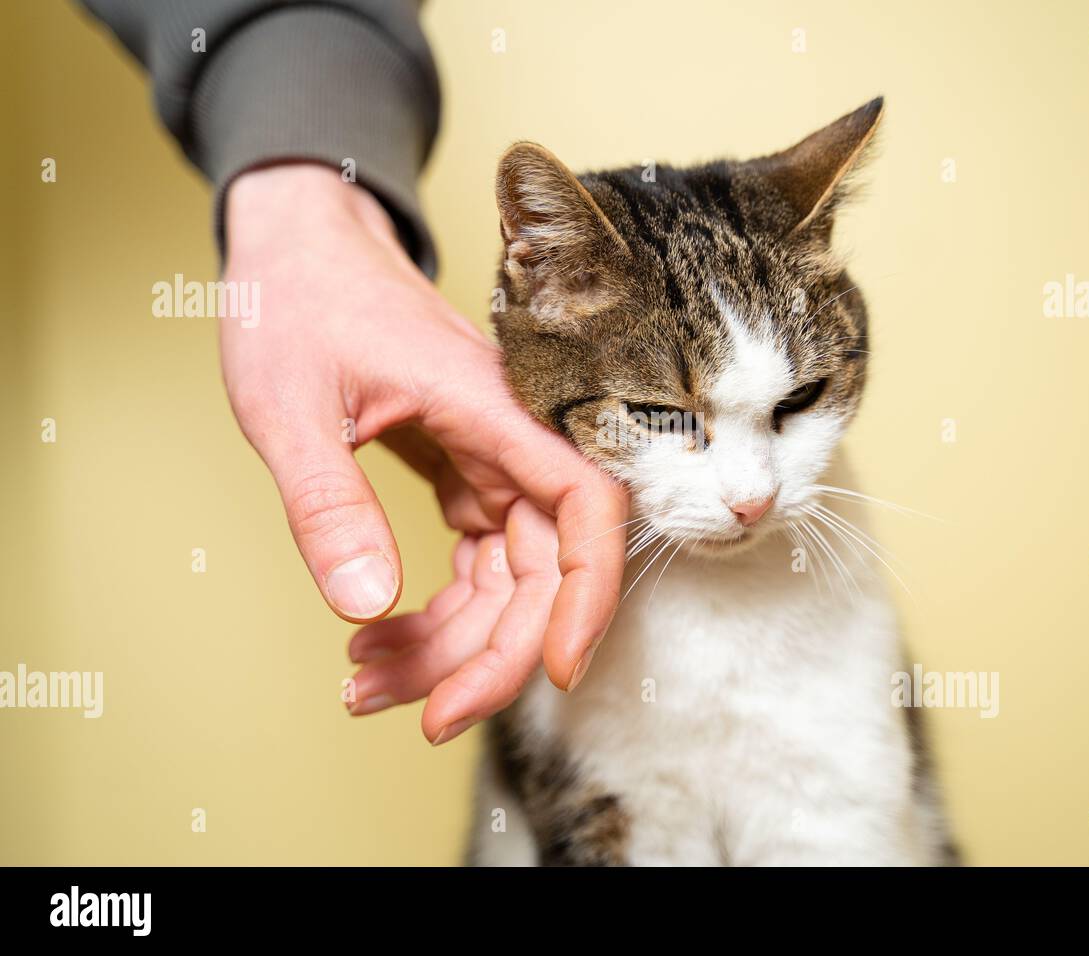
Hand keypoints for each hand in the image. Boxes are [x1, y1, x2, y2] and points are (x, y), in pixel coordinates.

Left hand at [221, 164, 626, 743]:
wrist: (296, 249)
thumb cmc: (296, 302)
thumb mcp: (288, 405)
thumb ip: (327, 503)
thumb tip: (365, 603)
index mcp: (491, 405)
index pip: (586, 504)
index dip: (590, 593)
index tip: (556, 669)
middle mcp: (510, 437)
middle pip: (546, 567)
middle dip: (494, 654)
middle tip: (426, 718)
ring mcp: (493, 460)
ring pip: (509, 579)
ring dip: (452, 645)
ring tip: (366, 683)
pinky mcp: (467, 474)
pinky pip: (476, 563)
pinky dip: (433, 612)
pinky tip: (374, 637)